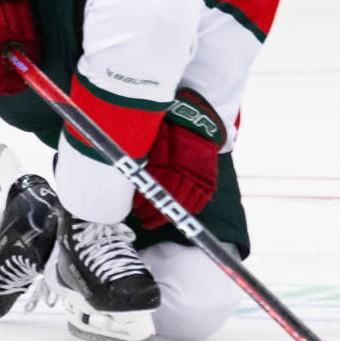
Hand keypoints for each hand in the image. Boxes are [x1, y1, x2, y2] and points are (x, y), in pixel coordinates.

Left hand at [132, 89, 224, 229]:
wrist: (201, 120)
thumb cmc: (173, 126)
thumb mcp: (157, 136)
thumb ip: (147, 155)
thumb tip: (129, 170)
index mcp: (174, 161)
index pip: (159, 186)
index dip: (147, 199)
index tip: (137, 208)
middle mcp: (189, 171)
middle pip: (171, 199)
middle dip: (155, 213)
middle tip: (144, 220)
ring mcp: (201, 177)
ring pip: (185, 203)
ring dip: (169, 214)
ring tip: (156, 220)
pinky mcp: (209, 179)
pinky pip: (201, 200)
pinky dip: (189, 208)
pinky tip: (178, 211)